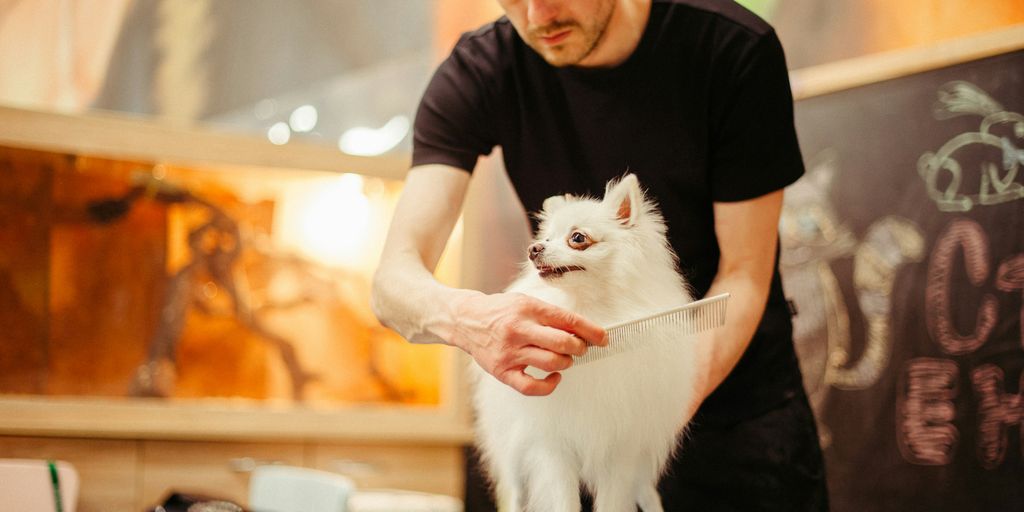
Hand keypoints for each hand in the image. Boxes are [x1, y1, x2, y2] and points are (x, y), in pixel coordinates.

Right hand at [449, 291, 606, 395]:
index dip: (590, 330)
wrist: (466, 320)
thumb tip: (583, 330)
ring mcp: (509, 352)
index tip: (603, 338)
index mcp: (527, 308)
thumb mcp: (525, 302)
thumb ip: (551, 315)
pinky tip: (554, 378)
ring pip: (551, 363)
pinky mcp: (502, 371)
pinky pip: (531, 387)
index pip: (567, 320)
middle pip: (562, 343)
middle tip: (580, 348)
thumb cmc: (501, 312)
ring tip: (564, 358)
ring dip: (566, 362)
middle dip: (579, 347)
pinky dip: (549, 385)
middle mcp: (518, 329)